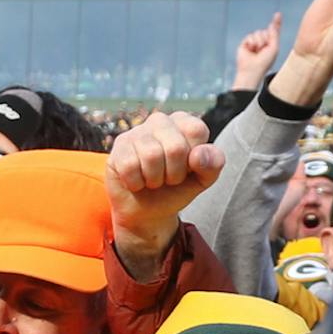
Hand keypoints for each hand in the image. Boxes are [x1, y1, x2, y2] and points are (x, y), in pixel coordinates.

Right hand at [106, 111, 224, 277]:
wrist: (147, 212)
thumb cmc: (176, 190)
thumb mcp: (202, 180)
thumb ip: (213, 164)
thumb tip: (197, 154)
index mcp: (185, 122)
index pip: (196, 131)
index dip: (193, 160)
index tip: (187, 169)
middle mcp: (161, 121)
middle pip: (175, 147)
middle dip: (174, 174)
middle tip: (168, 179)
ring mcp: (137, 132)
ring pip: (151, 156)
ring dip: (154, 180)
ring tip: (152, 181)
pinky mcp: (119, 146)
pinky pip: (130, 166)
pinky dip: (136, 183)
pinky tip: (136, 181)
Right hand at [231, 11, 281, 92]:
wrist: (252, 70)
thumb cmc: (264, 62)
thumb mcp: (274, 47)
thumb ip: (274, 34)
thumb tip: (271, 24)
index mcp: (270, 44)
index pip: (273, 31)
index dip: (276, 23)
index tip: (278, 14)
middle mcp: (262, 43)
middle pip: (265, 31)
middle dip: (265, 39)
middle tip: (263, 49)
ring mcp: (253, 43)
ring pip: (258, 32)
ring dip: (259, 41)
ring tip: (257, 51)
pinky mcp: (245, 44)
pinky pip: (250, 36)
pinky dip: (251, 42)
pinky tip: (251, 49)